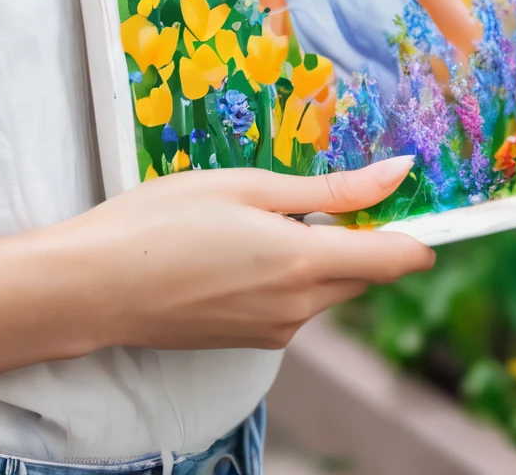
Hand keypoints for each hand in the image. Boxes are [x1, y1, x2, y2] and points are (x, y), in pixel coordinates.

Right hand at [63, 156, 433, 352]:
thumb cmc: (163, 221)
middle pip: (362, 273)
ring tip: (251, 216)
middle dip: (353, 234)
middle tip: (306, 190)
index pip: (396, 259)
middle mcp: (301, 309)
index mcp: (304, 263)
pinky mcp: (254, 340)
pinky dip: (284, 274)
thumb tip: (398, 175)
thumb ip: (330, 190)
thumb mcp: (246, 187)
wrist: (99, 286)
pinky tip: (233, 249)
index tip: (415, 201)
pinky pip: (294, 304)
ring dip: (314, 254)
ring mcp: (277, 330)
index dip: (416, 231)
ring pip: (326, 288)